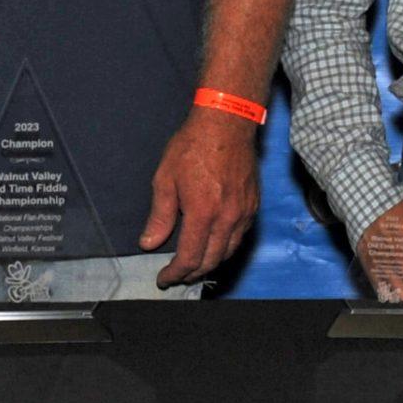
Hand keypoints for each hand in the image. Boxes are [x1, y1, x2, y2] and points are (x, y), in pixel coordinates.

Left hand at [139, 109, 259, 285]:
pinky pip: (240, 237)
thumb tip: (149, 243)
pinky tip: (214, 245)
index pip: (190, 258)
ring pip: (228, 252)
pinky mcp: (253, 206)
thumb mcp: (166, 179)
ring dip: (210, 264)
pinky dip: (225, 248)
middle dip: (192, 273)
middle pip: (211, 261)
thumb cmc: (193, 146)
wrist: (227, 123)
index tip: (164, 278)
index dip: (175, 273)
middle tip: (177, 275)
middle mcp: (227, 218)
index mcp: (203, 213)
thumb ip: (159, 216)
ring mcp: (244, 213)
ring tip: (194, 266)